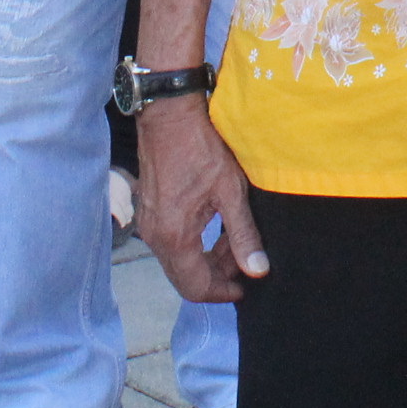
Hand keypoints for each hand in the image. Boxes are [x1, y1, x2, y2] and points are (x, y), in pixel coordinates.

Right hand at [135, 95, 269, 301]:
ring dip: (206, 258)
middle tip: (244, 261)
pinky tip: (216, 226)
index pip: (195, 287)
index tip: (246, 287)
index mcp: (174, 236)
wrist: (169, 114)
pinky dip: (194, 244)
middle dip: (216, 276)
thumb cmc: (201, 148)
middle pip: (185, 277)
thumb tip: (258, 270)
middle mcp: (154, 236)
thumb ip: (243, 235)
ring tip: (234, 242)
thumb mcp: (230, 191)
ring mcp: (148, 224)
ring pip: (178, 260)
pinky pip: (171, 242)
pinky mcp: (149, 211)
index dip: (222, 293)